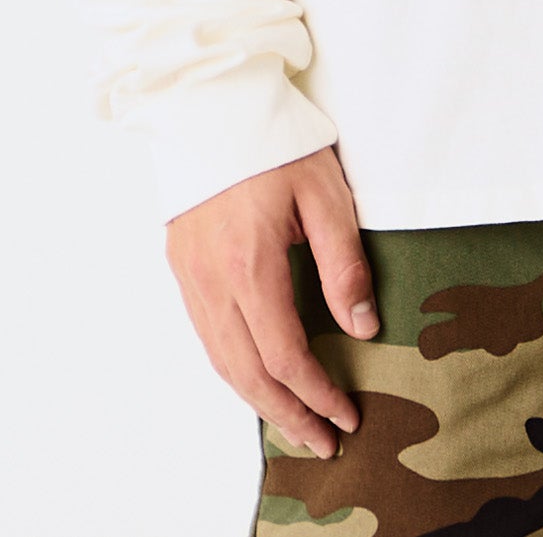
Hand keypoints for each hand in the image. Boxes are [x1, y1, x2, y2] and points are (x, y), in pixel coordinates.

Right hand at [164, 145, 378, 459]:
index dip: (316, 393)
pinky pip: (205, 335)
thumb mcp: (326, 193)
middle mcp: (211, 279)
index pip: (284, 355)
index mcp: (250, 264)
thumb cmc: (277, 141)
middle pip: (246, 373)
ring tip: (294, 423)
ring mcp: (189, 274)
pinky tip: (255, 378)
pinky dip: (231, 368)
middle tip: (324, 441)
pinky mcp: (180, 263)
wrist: (213, 101)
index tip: (346, 414)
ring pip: (220, 360)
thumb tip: (362, 328)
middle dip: (287, 414)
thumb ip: (344, 265)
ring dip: (257, 399)